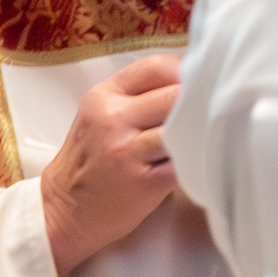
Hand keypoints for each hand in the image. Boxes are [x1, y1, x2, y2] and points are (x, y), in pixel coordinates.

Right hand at [40, 57, 183, 276]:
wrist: (65, 209)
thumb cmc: (94, 161)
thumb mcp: (102, 116)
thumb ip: (139, 96)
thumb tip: (194, 79)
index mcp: (104, 96)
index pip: (155, 67)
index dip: (185, 73)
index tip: (200, 84)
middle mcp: (112, 118)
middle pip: (175, 94)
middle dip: (199, 103)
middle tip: (212, 113)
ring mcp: (126, 150)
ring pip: (183, 127)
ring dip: (199, 132)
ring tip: (205, 138)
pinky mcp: (143, 182)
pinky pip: (185, 162)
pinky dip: (197, 160)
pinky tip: (196, 162)